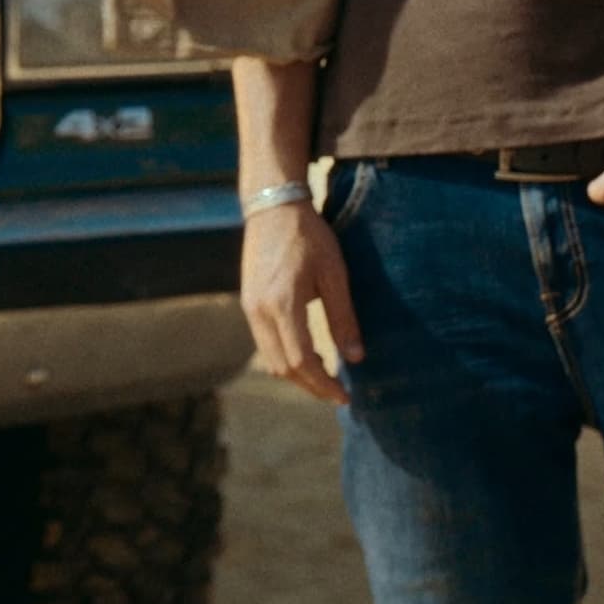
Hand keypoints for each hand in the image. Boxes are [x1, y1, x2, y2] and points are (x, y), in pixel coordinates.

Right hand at [241, 199, 358, 403]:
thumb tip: (355, 358)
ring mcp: (249, 309)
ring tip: (325, 373)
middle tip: (337, 391)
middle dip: (310, 386)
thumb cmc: (309, 236)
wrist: (273, 208)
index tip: (344, 396)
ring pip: (271, 359)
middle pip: (283, 368)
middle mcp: (259, 312)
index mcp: (282, 305)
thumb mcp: (335, 275)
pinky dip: (286, 357)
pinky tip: (308, 351)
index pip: (301, 361)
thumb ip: (343, 318)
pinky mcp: (248, 304)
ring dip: (297, 374)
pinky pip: (265, 344)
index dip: (323, 384)